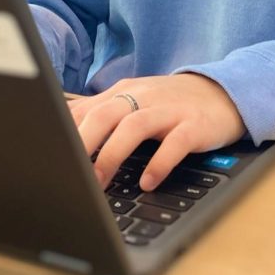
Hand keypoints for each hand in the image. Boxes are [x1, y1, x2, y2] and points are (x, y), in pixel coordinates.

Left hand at [68, 74, 244, 191]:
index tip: (50, 156)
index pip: (87, 109)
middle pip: (105, 113)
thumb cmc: (171, 104)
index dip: (65, 133)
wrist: (224, 92)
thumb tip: (64, 127)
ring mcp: (170, 110)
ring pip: (135, 125)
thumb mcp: (135, 103)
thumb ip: (103, 113)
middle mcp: (144, 97)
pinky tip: (147, 182)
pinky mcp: (195, 125)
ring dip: (113, 154)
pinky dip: (159, 163)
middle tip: (69, 172)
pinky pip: (175, 143)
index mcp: (125, 92)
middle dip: (84, 143)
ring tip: (99, 182)